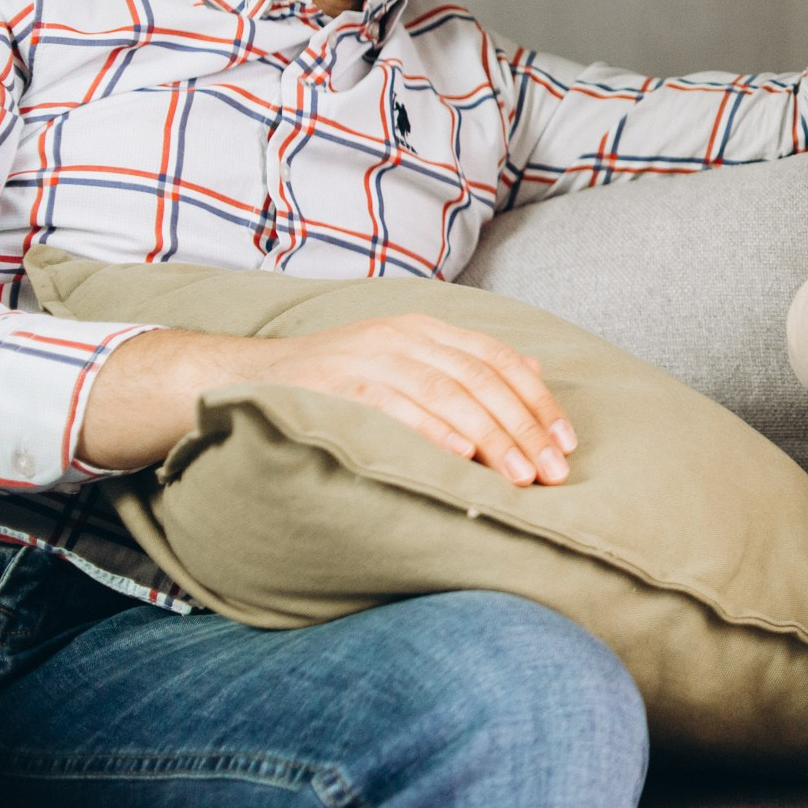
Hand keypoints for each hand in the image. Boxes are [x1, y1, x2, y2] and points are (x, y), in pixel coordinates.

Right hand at [79, 317, 576, 486]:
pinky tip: (461, 459)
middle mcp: (403, 337)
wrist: (241, 378)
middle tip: (553, 472)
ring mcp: (368, 358)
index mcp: (425, 330)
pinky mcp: (336, 386)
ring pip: (447, 393)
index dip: (538, 401)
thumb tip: (534, 373)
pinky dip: (432, 431)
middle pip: (482, 380)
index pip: (499, 360)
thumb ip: (464, 366)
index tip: (566, 443)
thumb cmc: (334, 382)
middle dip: (524, 428)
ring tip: (519, 477)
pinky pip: (394, 407)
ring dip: (490, 437)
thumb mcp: (404, 361)